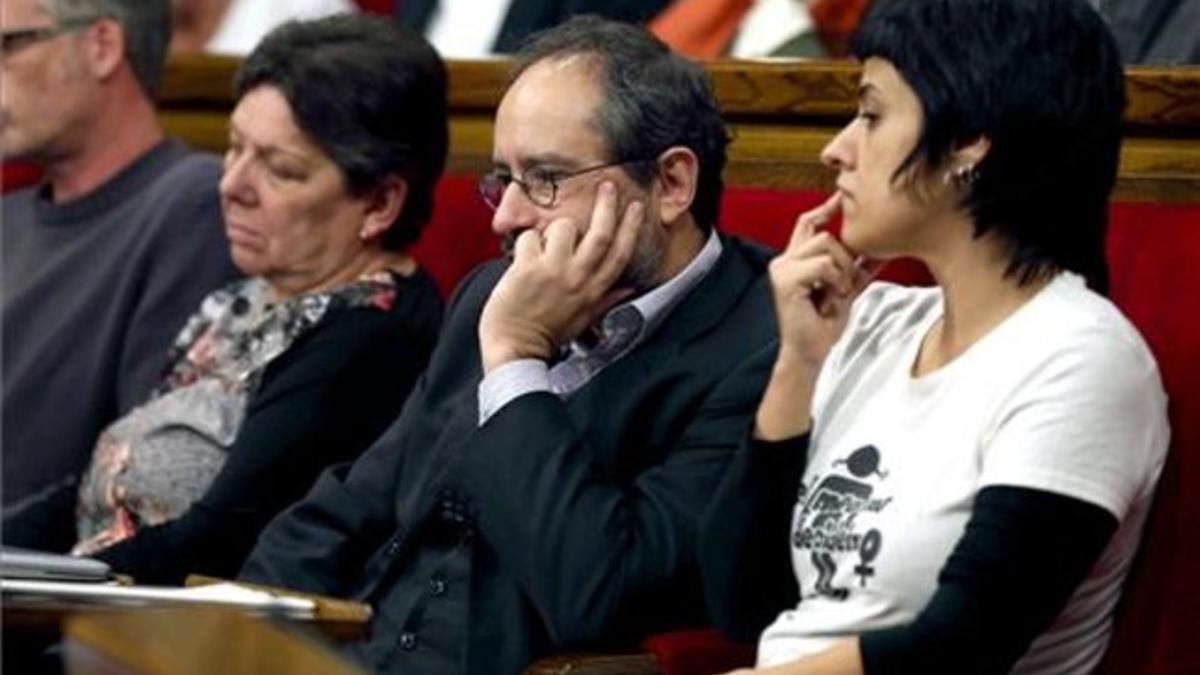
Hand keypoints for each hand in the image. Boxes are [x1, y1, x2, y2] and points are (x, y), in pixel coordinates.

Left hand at [478, 182, 643, 373]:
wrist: (515, 348)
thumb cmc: (548, 333)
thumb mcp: (585, 317)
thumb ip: (607, 298)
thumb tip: (630, 287)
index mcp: (593, 290)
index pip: (620, 253)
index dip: (630, 227)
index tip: (635, 206)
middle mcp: (577, 279)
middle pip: (600, 232)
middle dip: (606, 204)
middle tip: (606, 185)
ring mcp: (553, 272)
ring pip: (562, 227)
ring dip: (552, 230)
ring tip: (544, 248)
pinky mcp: (527, 269)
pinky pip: (530, 237)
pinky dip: (525, 243)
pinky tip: (522, 260)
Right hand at [769, 194, 873, 368]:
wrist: (810, 351)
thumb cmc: (823, 325)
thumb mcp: (847, 289)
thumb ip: (858, 268)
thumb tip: (880, 249)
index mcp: (794, 260)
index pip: (808, 223)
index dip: (825, 209)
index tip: (841, 198)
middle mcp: (783, 261)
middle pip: (825, 234)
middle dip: (844, 259)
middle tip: (844, 286)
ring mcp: (781, 269)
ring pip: (826, 244)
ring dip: (840, 271)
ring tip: (836, 293)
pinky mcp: (785, 279)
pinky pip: (822, 264)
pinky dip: (834, 280)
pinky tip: (828, 298)